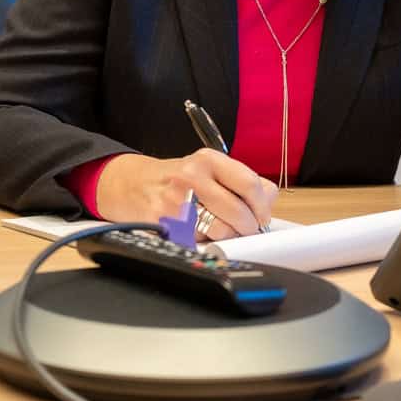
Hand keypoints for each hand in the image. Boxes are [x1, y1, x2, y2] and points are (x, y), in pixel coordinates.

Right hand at [96, 150, 278, 240]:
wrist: (132, 184)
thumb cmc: (177, 179)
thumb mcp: (208, 168)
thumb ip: (240, 181)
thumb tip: (267, 202)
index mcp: (208, 160)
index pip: (249, 183)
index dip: (262, 206)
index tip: (263, 216)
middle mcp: (192, 177)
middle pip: (238, 211)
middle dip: (249, 226)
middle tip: (247, 228)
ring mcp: (176, 202)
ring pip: (221, 230)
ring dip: (228, 235)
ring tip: (220, 228)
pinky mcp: (164, 225)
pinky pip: (199, 241)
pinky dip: (204, 241)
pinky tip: (198, 231)